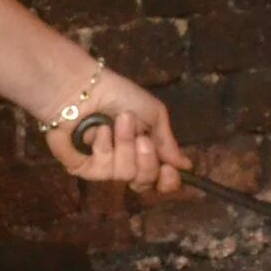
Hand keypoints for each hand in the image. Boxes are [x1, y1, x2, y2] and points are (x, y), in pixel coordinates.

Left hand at [45, 70, 189, 191]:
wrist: (85, 87)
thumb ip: (168, 143)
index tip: (170, 169)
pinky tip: (99, 129)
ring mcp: (104, 168)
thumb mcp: (153, 114)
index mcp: (145, 152)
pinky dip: (105, 146)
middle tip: (142, 139)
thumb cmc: (119, 95)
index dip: (169, 181)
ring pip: (126, 175)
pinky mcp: (83, 169)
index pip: (161, 180)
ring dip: (125, 144)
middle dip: (147, 160)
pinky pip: (103, 170)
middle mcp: (126, 164)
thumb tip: (187, 166)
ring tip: (119, 121)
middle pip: (145, 183)